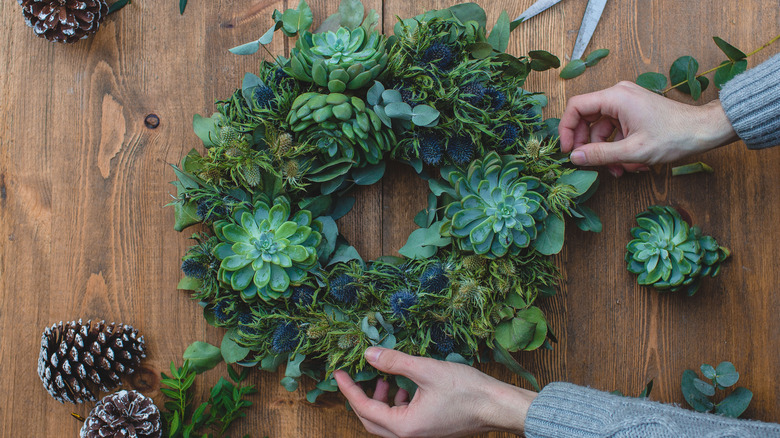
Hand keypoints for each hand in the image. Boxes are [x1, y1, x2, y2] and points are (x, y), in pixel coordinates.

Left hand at [334, 347, 535, 437]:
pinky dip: (396, 404)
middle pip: (371, 419)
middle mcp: (409, 436)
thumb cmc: (467, 390)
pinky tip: (405, 387)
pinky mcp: (429, 430)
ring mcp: (420, 435)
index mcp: (405, 426)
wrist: (497, 406)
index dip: (349, 389)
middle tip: (356, 376)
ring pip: (387, 421)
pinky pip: (402, 420)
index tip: (338, 373)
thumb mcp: (426, 370)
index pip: (365, 408)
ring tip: (385, 378)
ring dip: (380, 400)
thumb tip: (369, 353)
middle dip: (362, 396)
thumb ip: (395, 362)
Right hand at [559, 81, 737, 176]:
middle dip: (587, 144)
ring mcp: (627, 103)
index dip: (566, 129)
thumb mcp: (633, 150)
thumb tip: (574, 157)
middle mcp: (619, 95)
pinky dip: (617, 147)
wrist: (704, 130)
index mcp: (616, 97)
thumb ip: (600, 154)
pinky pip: (615, 130)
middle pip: (587, 119)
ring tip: (616, 170)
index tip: (567, 150)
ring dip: (605, 151)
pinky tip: (627, 164)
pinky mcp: (634, 112)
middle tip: (586, 163)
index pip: (576, 107)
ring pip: (601, 128)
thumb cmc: (674, 136)